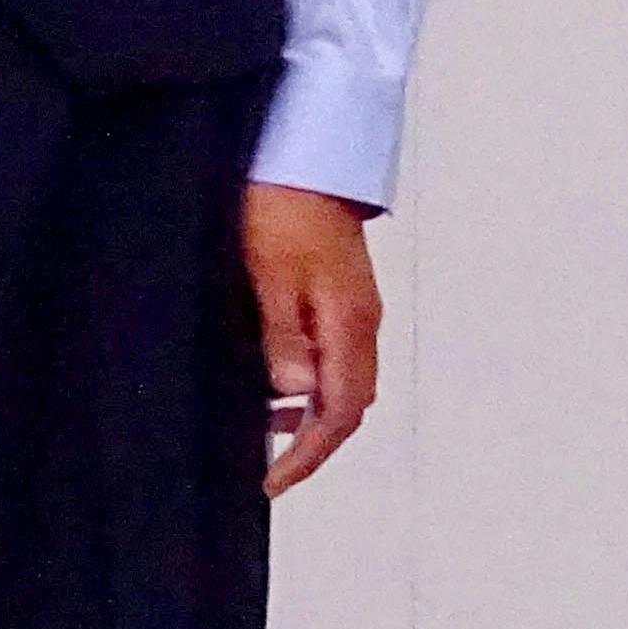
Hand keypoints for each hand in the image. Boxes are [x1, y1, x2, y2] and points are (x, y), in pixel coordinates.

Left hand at [245, 181, 381, 499]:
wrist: (304, 148)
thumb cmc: (285, 201)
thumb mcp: (272, 272)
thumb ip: (285, 336)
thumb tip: (296, 391)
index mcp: (350, 320)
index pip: (341, 411)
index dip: (309, 454)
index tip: (276, 480)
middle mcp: (361, 318)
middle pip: (350, 403)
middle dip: (314, 444)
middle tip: (273, 469)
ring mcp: (354, 305)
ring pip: (343, 380)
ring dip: (311, 414)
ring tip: (266, 433)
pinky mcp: (340, 291)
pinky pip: (334, 353)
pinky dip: (310, 381)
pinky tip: (276, 380)